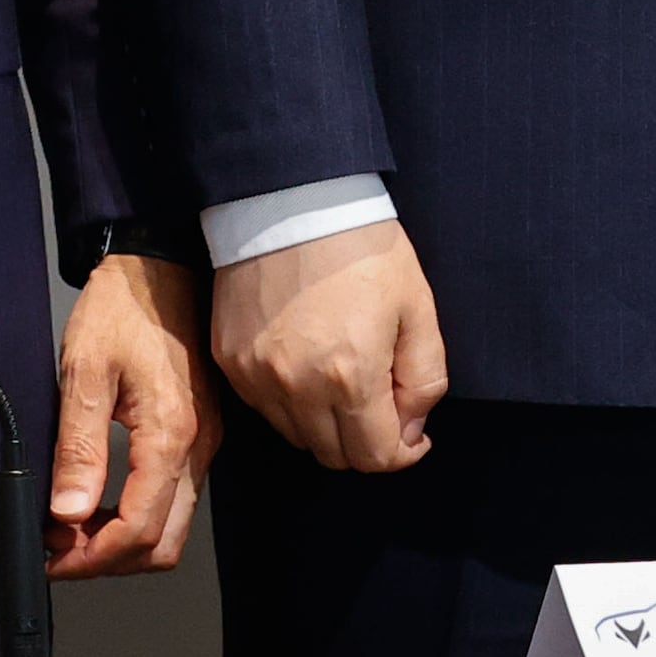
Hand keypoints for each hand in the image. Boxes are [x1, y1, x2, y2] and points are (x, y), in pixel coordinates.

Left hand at [47, 254, 220, 577]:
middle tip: (60, 551)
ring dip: (124, 540)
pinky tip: (102, 500)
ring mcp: (204, 441)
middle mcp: (198, 446)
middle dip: (109, 560)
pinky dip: (139, 515)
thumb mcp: (84, 372)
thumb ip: (79, 449)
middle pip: (163, 543)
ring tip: (73, 527)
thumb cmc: (123, 307)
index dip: (93, 558)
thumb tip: (69, 513)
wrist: (160, 266)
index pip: (139, 529)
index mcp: (170, 434)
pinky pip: (176, 497)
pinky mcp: (200, 433)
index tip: (54, 558)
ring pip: (172, 525)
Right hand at [210, 219, 447, 473]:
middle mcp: (298, 388)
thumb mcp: (418, 306)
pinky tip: (307, 366)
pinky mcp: (230, 360)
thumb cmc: (361, 247)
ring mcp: (256, 376)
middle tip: (381, 406)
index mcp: (351, 377)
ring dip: (326, 427)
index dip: (402, 453)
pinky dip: (289, 403)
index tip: (412, 434)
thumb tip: (412, 430)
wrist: (292, 198)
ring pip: (296, 437)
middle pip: (335, 456)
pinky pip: (263, 408)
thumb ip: (424, 378)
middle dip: (366, 443)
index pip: (376, 458)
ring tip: (343, 382)